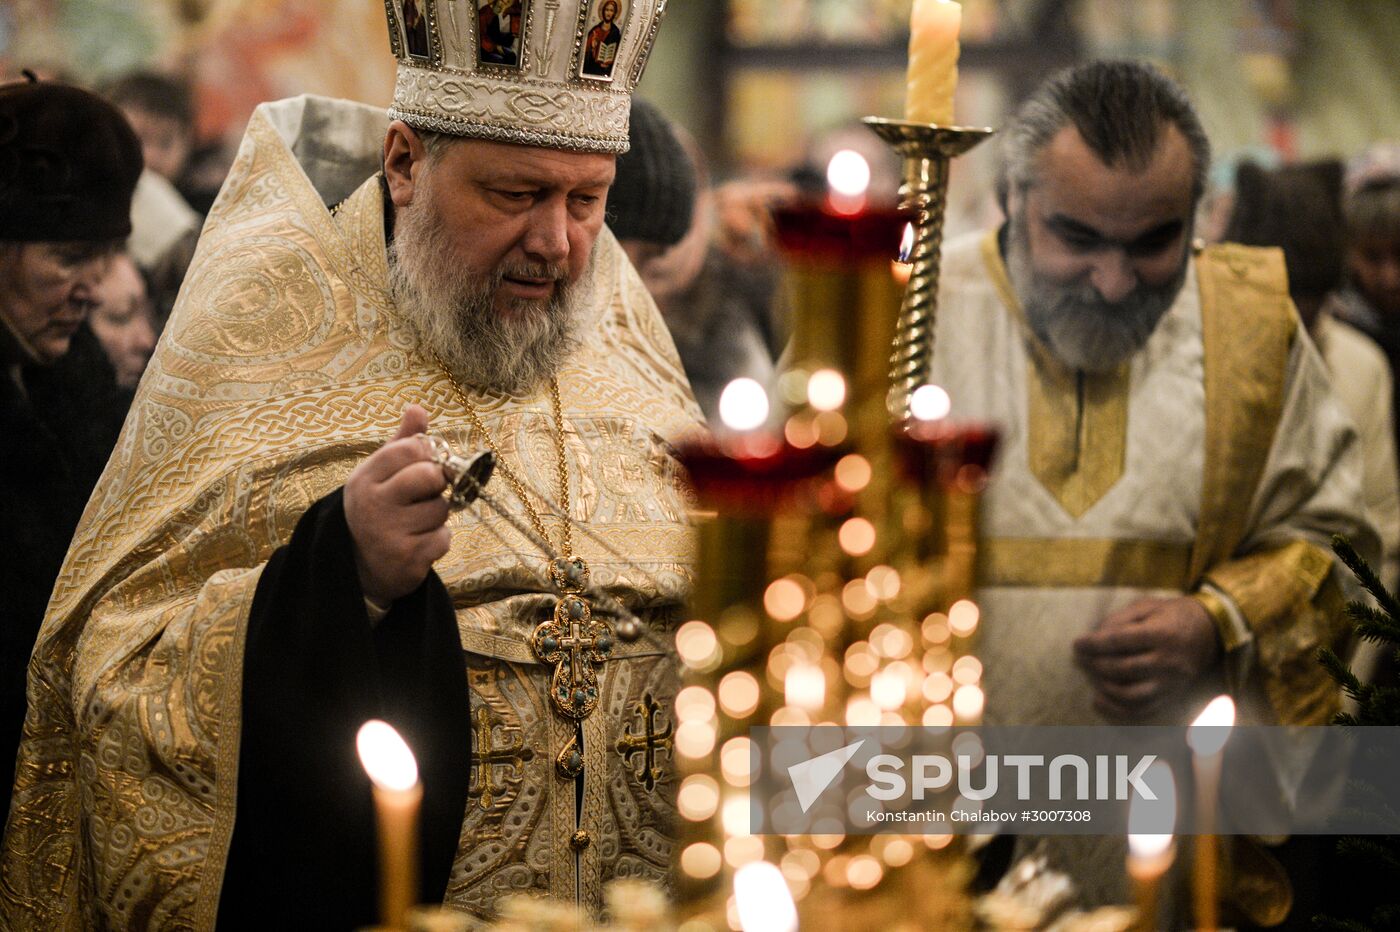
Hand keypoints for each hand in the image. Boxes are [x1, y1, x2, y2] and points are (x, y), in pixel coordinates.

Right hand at [343, 405, 450, 605]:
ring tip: (415, 523)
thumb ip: (402, 443)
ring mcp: (388, 533)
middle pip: (430, 475)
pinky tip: (417, 544)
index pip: (412, 448)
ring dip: (437, 516)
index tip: (426, 465)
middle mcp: (372, 504)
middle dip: (438, 484)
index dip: (429, 455)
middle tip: (426, 494)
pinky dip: (437, 541)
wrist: (357, 566)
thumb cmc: (378, 509)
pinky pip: (444, 539)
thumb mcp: (380, 474)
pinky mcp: (406, 559)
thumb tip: (418, 408)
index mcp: (365, 477)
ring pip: (441, 509)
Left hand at [1072, 596, 1220, 720]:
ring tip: (1092, 677)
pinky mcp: (1172, 695)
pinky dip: (1117, 710)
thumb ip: (1120, 619)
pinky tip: (1098, 701)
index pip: (1120, 641)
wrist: (1210, 632)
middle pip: (1123, 669)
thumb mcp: (1147, 606)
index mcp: (1161, 634)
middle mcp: (1168, 661)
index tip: (1076, 644)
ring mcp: (1171, 682)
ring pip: (1132, 695)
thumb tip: (1094, 636)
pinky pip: (1143, 710)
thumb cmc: (1172, 615)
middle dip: (1096, 664)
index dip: (1094, 644)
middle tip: (1082, 658)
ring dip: (1105, 688)